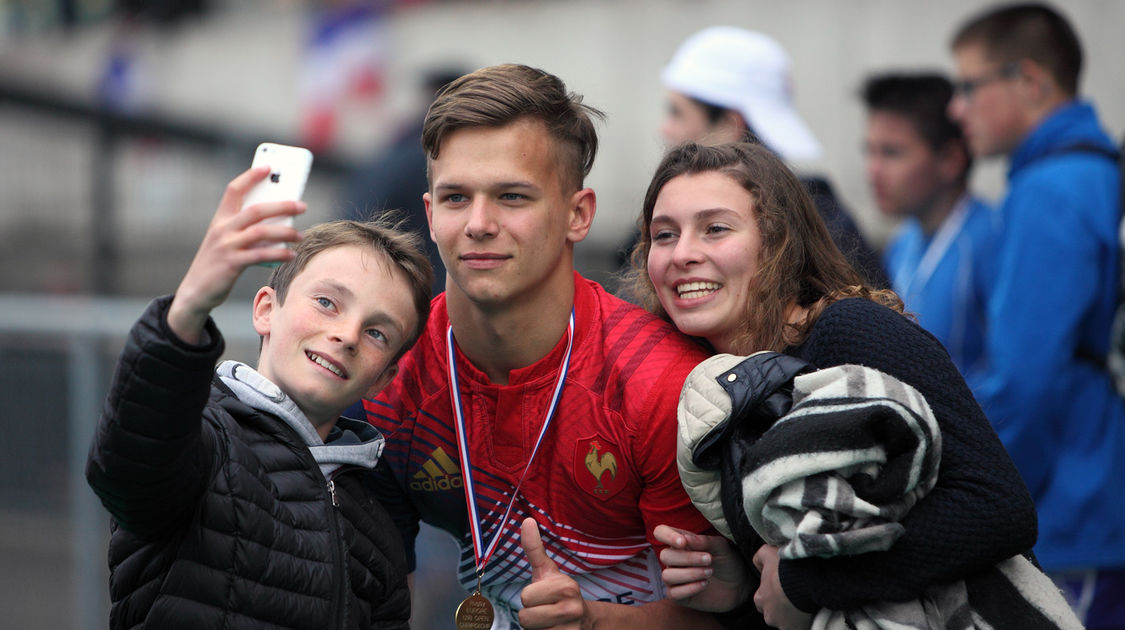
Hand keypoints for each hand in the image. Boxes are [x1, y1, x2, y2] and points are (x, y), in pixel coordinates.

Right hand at [167, 166, 304, 342]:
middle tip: (303, 206)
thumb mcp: (225, 241)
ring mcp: (226, 246)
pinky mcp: (231, 263)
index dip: (251, 176)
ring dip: (285, 232)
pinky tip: (291, 255)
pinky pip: (260, 255)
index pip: (234, 189)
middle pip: (256, 210)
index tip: (268, 167)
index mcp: (220, 219)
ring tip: (301, 235)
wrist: (195, 291)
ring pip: (261, 232)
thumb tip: (279, 223)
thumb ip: (245, 230)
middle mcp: (222, 229)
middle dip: (282, 206)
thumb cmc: (217, 263)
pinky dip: (279, 254)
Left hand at [518, 517, 586, 629]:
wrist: (584, 620)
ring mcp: (572, 629)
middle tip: (544, 610)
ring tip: (549, 621)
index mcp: (566, 586)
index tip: (543, 595)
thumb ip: (534, 548)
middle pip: (525, 617)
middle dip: (531, 615)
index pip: (525, 597)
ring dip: (536, 628)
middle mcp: (572, 608)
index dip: (530, 597)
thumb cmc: (558, 593)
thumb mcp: (547, 570)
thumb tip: (527, 521)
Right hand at [654, 524, 751, 612]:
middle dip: (688, 558)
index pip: (661, 532)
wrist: (740, 585)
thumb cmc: (728, 561)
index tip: (683, 543)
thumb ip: (703, 541)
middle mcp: (674, 559)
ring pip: (667, 575)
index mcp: (681, 542)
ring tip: (709, 572)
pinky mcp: (680, 596)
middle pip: (665, 556)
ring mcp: (675, 578)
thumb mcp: (721, 547)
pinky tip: (705, 584)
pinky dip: (690, 588)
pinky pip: (673, 593)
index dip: (667, 536)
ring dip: (690, 574)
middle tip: (709, 559)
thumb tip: (684, 539)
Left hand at [751, 545, 811, 629]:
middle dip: (781, 607)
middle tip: (793, 596)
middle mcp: (769, 615)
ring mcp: (783, 624)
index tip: (782, 588)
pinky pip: (799, 627)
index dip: (772, 593)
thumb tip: (758, 564)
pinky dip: (803, 623)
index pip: (762, 599)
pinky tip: (809, 613)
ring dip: (792, 615)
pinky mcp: (797, 629)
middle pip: (773, 613)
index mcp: (760, 599)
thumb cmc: (785, 568)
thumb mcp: (767, 553)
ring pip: (786, 622)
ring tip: (802, 603)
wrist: (807, 580)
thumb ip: (759, 557)